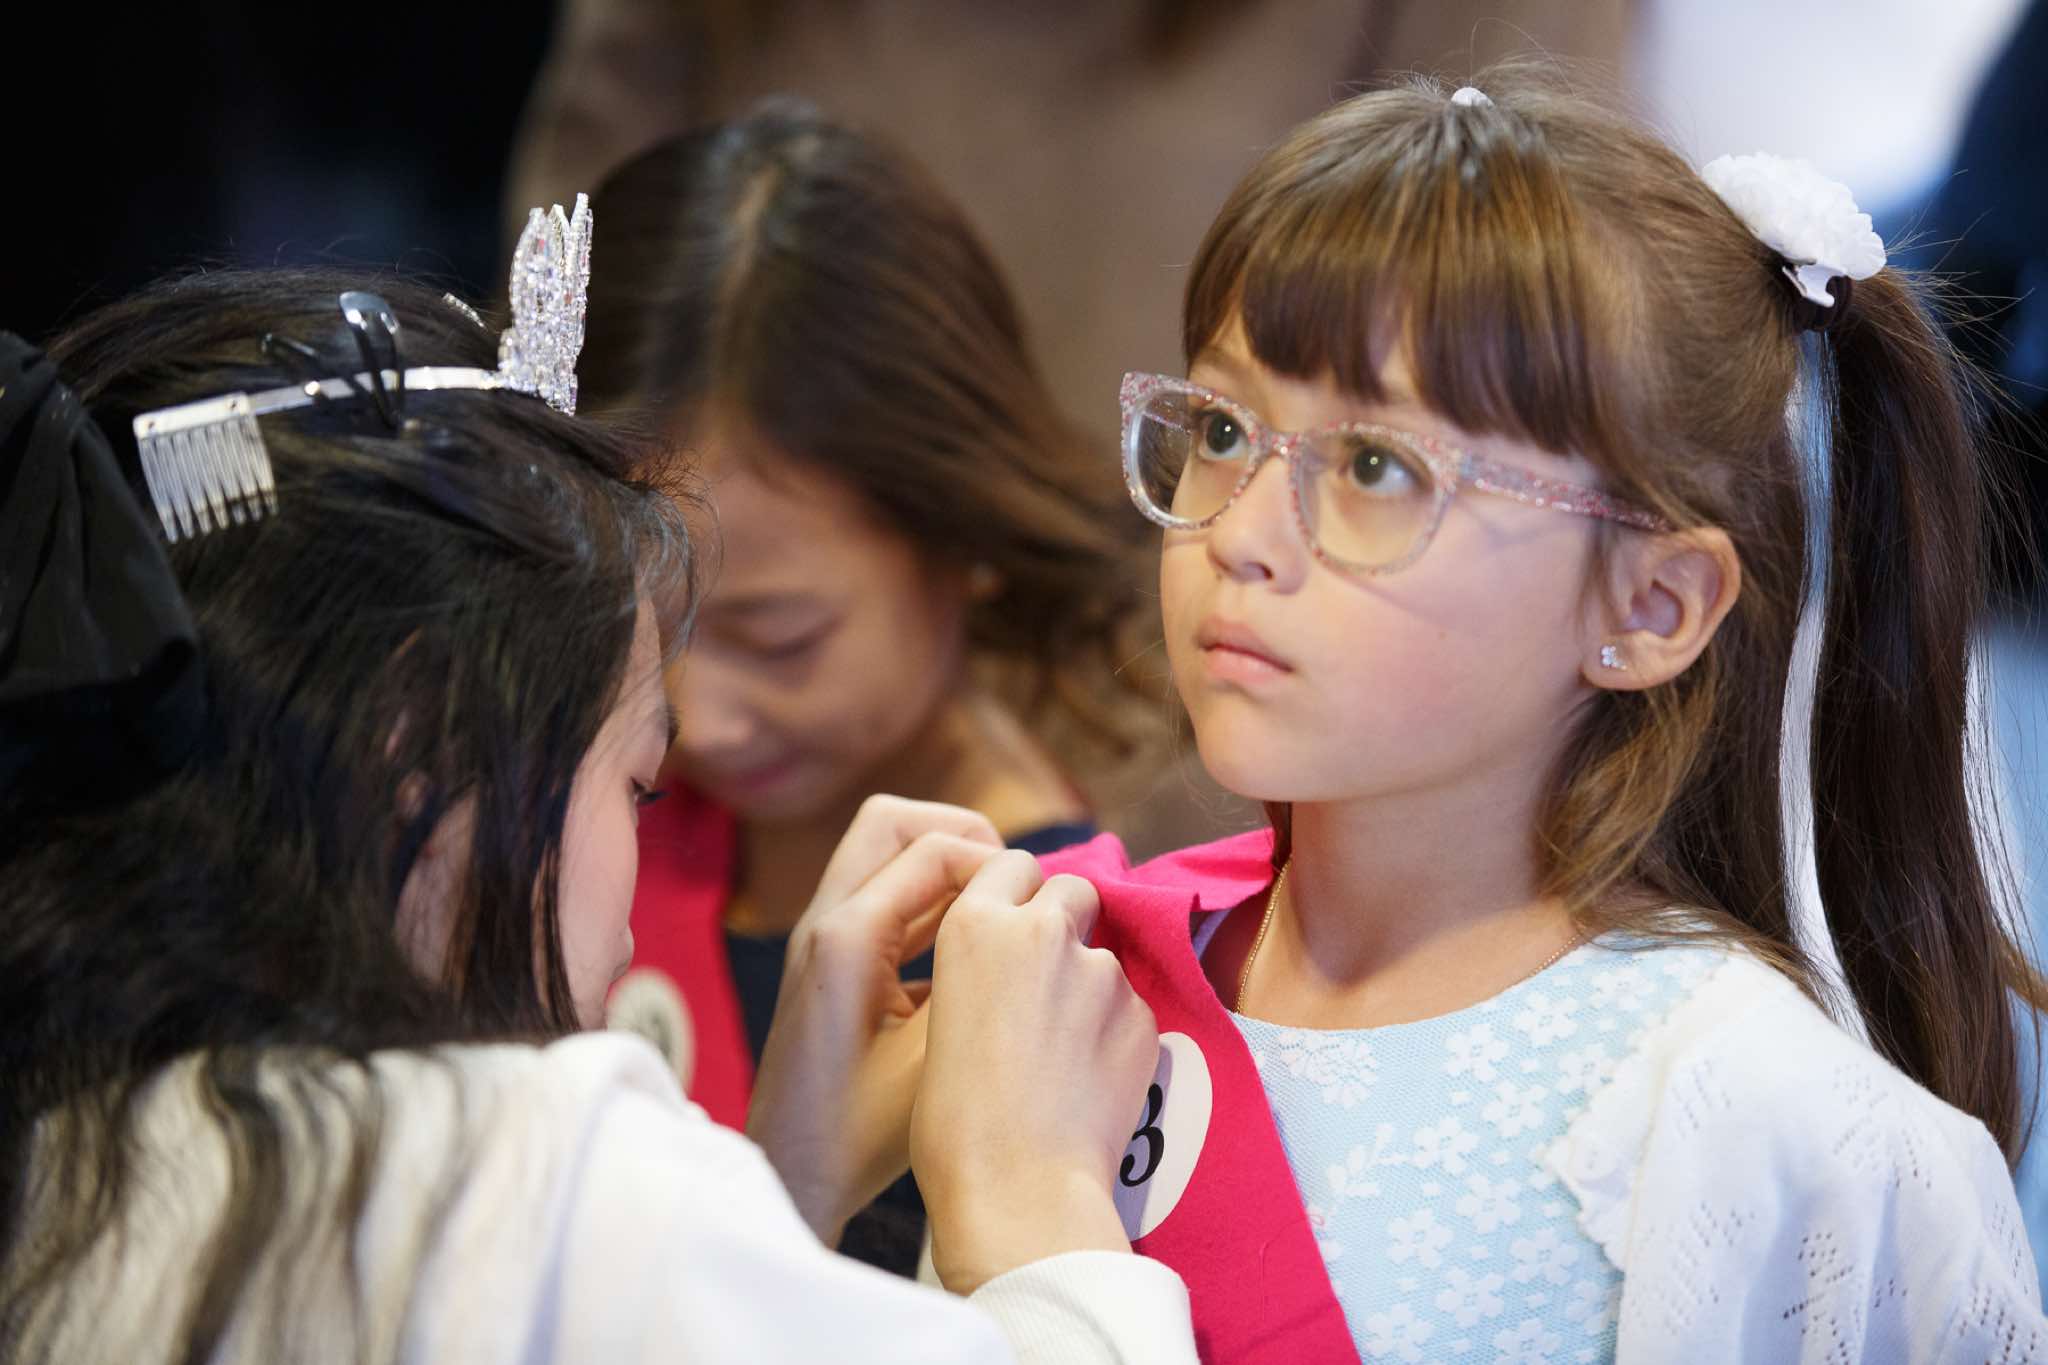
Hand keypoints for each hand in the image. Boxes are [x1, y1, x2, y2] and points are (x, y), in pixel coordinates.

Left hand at [746, 795, 1002, 1244]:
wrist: (791, 1177)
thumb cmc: (862, 1132)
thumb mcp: (937, 1056)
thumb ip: (981, 981)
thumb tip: (1036, 929)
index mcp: (847, 937)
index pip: (934, 849)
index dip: (997, 864)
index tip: (1037, 905)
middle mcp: (825, 922)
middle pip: (891, 823)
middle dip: (960, 836)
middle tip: (1010, 883)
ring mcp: (822, 939)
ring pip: (883, 855)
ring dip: (943, 865)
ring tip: (998, 908)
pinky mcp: (830, 963)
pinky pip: (881, 896)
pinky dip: (927, 898)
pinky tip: (970, 945)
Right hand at [911, 852, 1160, 1292]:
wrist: (1016, 1185)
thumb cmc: (953, 1120)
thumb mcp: (943, 1018)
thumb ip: (983, 972)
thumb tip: (1012, 974)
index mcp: (974, 925)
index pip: (1010, 864)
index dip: (1017, 895)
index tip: (1016, 926)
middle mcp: (1040, 930)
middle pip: (1072, 890)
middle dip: (1066, 920)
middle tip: (1049, 978)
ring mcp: (1100, 970)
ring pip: (1104, 957)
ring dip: (1091, 986)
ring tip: (1066, 1052)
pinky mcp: (1142, 1012)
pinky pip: (1131, 1008)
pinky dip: (1117, 1032)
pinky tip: (1094, 1079)